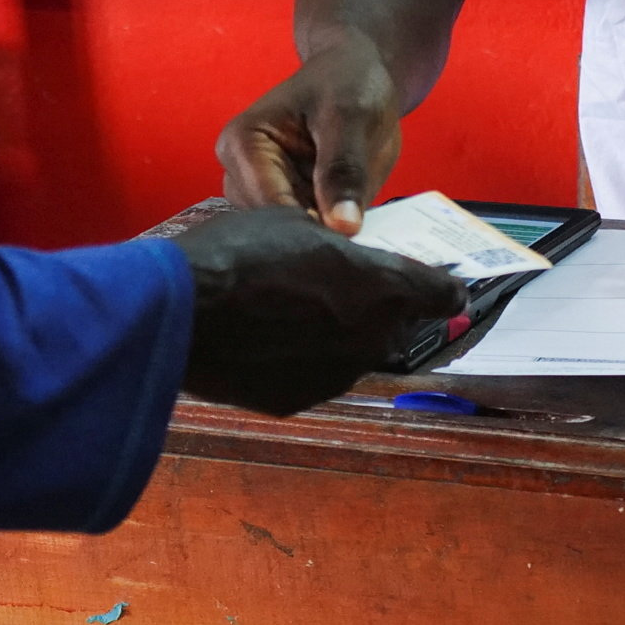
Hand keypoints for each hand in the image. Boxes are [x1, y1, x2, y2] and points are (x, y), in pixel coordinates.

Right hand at [162, 201, 464, 412]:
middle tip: (336, 285)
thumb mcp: (293, 224)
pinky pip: (311, 374)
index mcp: (383, 287)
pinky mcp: (297, 401)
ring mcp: (335, 376)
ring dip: (335, 333)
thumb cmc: (239, 255)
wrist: (179, 312)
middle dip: (376, 307)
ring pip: (352, 352)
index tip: (430, 280)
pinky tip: (263, 338)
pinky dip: (298, 359)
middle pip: (396, 325)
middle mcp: (372, 338)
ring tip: (287, 310)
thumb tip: (339, 249)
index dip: (438, 285)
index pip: (445, 294)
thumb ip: (335, 243)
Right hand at [215, 36, 406, 229]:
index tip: (346, 242)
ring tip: (356, 228)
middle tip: (357, 241)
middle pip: (271, 226)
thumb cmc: (348, 82)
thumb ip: (344, 169)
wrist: (355, 76)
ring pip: (287, 236)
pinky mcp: (285, 206)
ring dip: (322, 238)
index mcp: (242, 143)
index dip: (308, 226)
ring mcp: (260, 193)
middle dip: (313, 235)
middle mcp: (239, 173)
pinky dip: (328, 235)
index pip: (268, 203)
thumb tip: (343, 225)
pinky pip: (304, 233)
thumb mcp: (352, 117)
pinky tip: (351, 229)